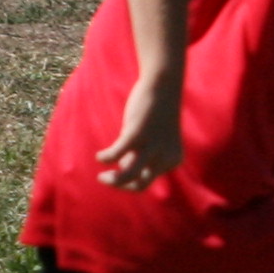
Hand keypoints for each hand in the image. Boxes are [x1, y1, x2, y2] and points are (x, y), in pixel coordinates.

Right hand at [94, 72, 184, 186]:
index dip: (132, 175)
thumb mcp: (154, 139)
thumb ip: (143, 155)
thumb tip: (123, 169)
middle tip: (105, 178)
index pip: (148, 180)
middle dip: (121, 185)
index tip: (123, 165)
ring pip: (128, 176)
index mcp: (173, 159)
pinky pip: (115, 155)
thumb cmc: (157, 113)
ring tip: (101, 177)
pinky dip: (105, 158)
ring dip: (112, 180)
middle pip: (140, 185)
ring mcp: (152, 147)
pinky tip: (100, 156)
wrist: (163, 86)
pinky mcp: (136, 135)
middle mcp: (165, 157)